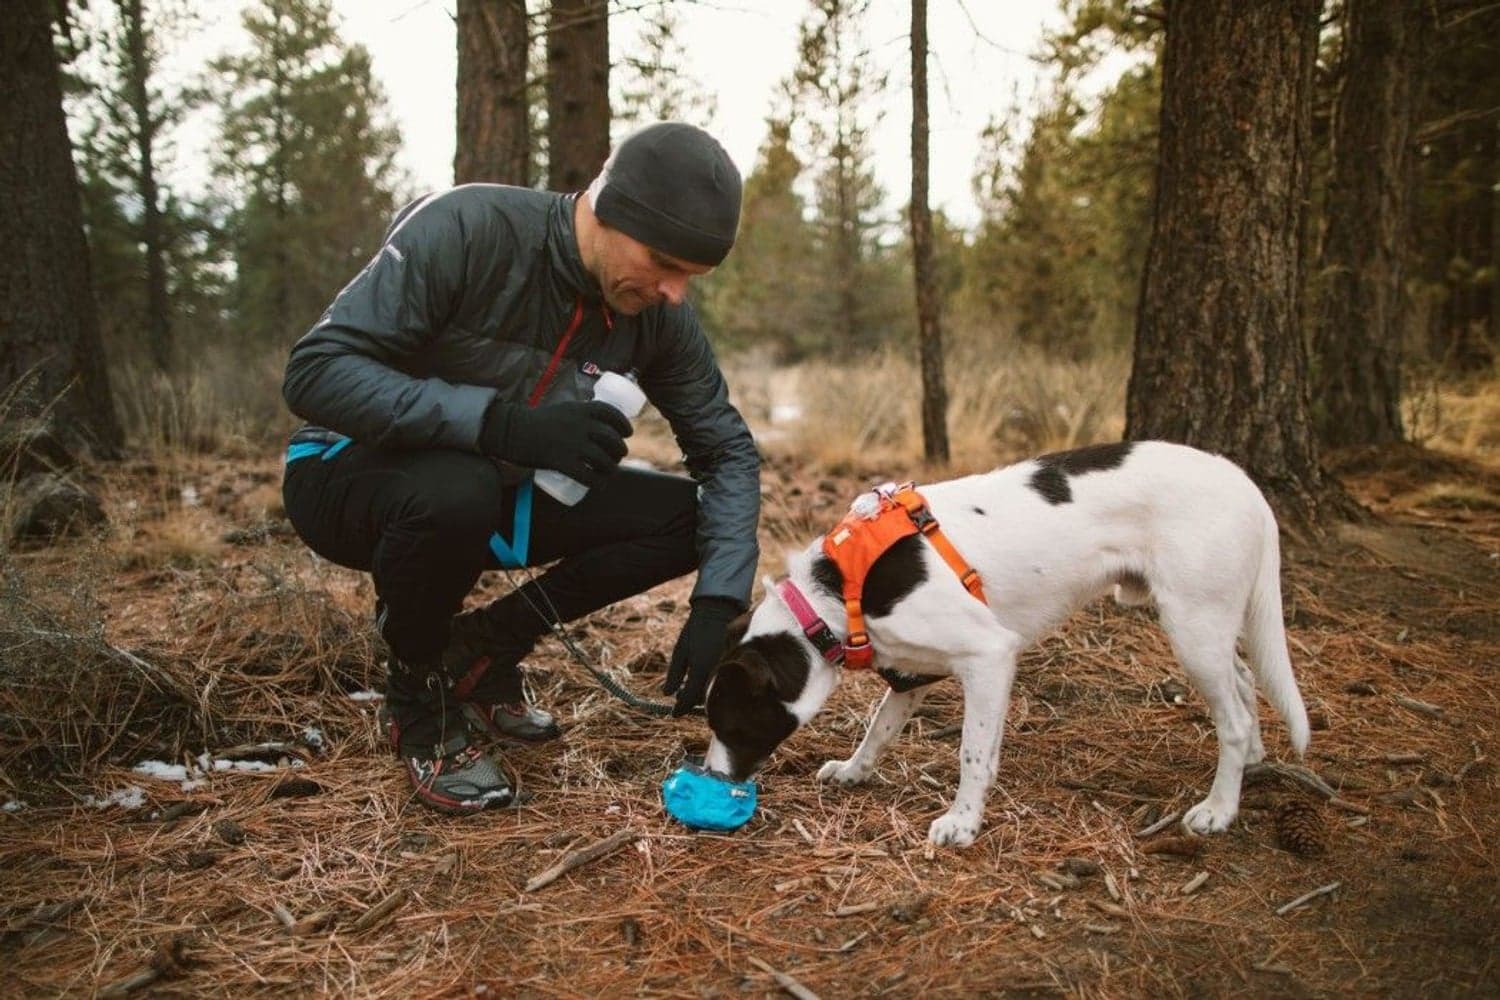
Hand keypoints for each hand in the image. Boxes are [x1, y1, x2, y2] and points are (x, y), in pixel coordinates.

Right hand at [481, 400, 631, 486]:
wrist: (511, 431)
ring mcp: (571, 443)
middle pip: (611, 439)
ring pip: (603, 459)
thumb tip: (598, 430)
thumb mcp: (562, 410)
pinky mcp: (561, 462)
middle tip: (617, 457)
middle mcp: (578, 425)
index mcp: (579, 409)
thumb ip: (580, 417)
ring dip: (611, 468)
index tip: (627, 433)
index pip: (610, 413)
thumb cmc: (536, 422)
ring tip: (610, 471)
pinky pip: (588, 476)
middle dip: (620, 450)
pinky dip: (598, 482)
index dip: (623, 424)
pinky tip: (599, 484)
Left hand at [664, 597, 739, 715]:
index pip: (689, 698)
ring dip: (703, 694)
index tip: (673, 714)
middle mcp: (716, 672)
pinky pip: (724, 682)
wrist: (719, 609)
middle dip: (691, 701)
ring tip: (690, 686)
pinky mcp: (734, 665)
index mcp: (700, 669)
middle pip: (704, 699)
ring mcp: (727, 670)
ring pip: (715, 691)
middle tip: (681, 695)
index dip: (680, 708)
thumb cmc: (695, 629)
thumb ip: (675, 674)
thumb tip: (667, 694)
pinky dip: (714, 684)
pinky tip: (706, 678)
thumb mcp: (680, 650)